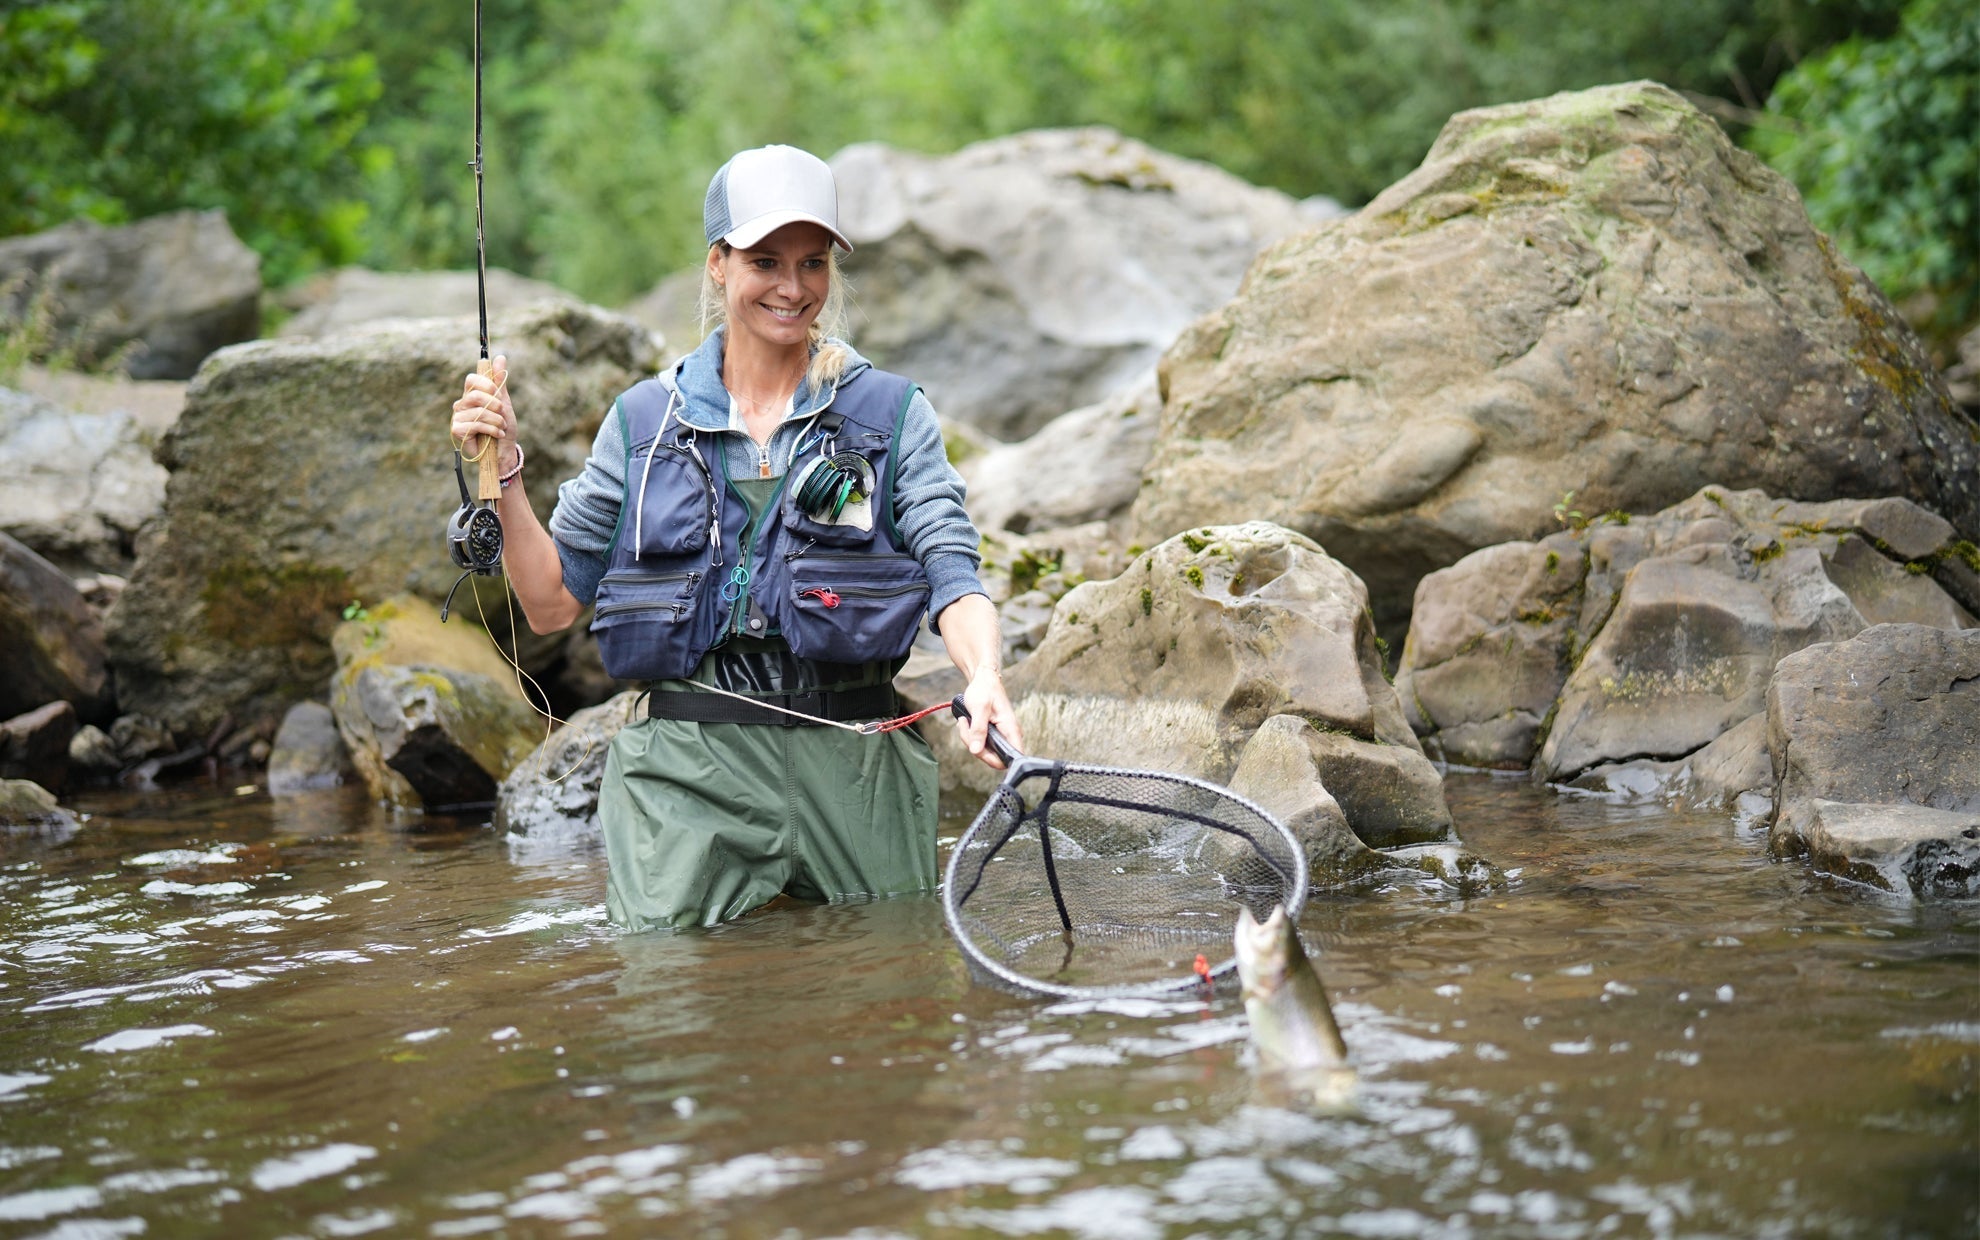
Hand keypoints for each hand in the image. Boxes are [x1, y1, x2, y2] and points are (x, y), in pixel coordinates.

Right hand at [451, 354, 518, 475]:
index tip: (498, 394)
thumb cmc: (503, 427)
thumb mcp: (504, 402)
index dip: (487, 385)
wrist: (504, 451)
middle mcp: (462, 404)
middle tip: (502, 415)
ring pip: (479, 412)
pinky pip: (475, 425)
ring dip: (496, 420)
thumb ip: (500, 382)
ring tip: (501, 427)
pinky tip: (497, 435)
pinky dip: (492, 430)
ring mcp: (458, 417)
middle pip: (476, 395)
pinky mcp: (457, 430)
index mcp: (471, 395)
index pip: (472, 379)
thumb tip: (501, 356)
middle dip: (495, 405)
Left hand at [957, 667, 1022, 770]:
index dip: (995, 760)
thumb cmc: (985, 690)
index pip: (1010, 757)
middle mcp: (1008, 735)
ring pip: (984, 751)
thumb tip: (976, 751)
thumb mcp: (979, 708)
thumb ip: (978, 730)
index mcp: (1010, 729)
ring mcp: (1000, 735)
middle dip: (975, 746)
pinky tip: (966, 722)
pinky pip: (980, 744)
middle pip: (994, 757)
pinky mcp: (991, 734)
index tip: (978, 748)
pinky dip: (969, 736)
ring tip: (964, 721)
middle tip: (966, 728)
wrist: (983, 680)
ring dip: (969, 739)